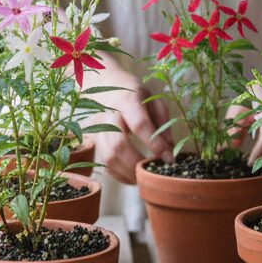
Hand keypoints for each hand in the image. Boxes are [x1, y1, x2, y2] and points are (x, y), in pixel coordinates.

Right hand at [89, 53, 174, 184]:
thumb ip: (163, 124)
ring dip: (128, 173)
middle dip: (137, 164)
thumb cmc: (133, 94)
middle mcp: (107, 113)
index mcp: (126, 99)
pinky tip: (132, 176)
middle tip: (153, 173)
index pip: (139, 124)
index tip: (169, 158)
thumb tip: (169, 152)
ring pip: (108, 157)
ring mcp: (96, 128)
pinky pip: (103, 163)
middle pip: (118, 144)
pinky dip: (119, 174)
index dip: (155, 144)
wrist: (104, 84)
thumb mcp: (152, 100)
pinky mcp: (92, 140)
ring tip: (144, 178)